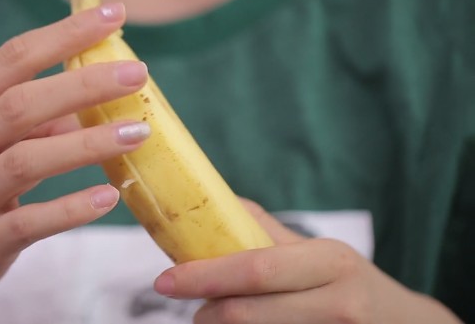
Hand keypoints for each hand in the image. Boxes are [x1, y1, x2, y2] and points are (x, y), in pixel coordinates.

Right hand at [0, 3, 149, 323]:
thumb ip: (33, 117)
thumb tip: (94, 89)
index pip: (12, 58)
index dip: (64, 34)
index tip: (112, 15)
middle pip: (20, 104)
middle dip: (83, 84)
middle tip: (137, 74)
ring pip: (26, 160)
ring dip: (87, 144)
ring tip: (138, 133)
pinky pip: (30, 222)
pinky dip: (71, 208)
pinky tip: (109, 196)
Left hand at [153, 199, 461, 323]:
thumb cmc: (351, 284)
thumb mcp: (320, 254)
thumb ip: (267, 233)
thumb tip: (212, 203)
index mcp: (328, 262)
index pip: (254, 268)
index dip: (203, 275)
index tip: (164, 280)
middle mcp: (337, 302)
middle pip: (248, 313)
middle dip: (207, 312)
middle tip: (190, 309)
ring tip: (213, 318)